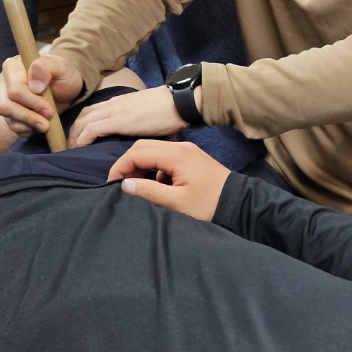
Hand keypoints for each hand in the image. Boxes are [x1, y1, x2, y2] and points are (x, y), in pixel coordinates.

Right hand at [0, 52, 81, 138]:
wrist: (66, 89)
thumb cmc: (62, 75)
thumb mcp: (61, 67)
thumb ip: (46, 68)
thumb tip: (34, 86)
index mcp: (13, 66)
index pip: (15, 89)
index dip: (32, 102)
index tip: (49, 109)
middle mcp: (3, 81)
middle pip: (6, 105)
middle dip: (29, 115)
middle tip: (49, 117)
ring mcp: (3, 97)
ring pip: (7, 116)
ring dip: (28, 123)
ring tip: (46, 124)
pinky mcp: (9, 112)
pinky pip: (13, 126)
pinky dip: (27, 129)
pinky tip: (40, 125)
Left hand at [66, 84, 187, 147]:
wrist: (179, 102)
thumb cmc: (170, 110)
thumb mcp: (147, 113)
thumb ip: (137, 121)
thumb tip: (137, 133)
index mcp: (120, 102)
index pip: (93, 110)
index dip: (82, 123)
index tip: (78, 138)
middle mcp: (113, 104)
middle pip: (83, 115)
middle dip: (73, 131)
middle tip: (69, 146)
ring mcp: (115, 111)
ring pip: (83, 121)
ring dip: (74, 136)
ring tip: (70, 150)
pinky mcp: (118, 121)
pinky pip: (92, 129)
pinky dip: (82, 138)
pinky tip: (79, 148)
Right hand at [107, 140, 229, 220]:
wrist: (240, 202)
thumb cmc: (209, 204)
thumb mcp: (177, 203)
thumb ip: (149, 191)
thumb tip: (125, 184)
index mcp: (176, 155)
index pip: (137, 153)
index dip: (120, 167)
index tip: (111, 183)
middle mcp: (180, 147)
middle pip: (143, 146)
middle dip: (129, 164)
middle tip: (123, 184)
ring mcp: (187, 150)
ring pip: (154, 149)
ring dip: (142, 164)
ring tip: (138, 186)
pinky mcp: (192, 157)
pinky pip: (165, 155)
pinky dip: (155, 167)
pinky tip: (158, 185)